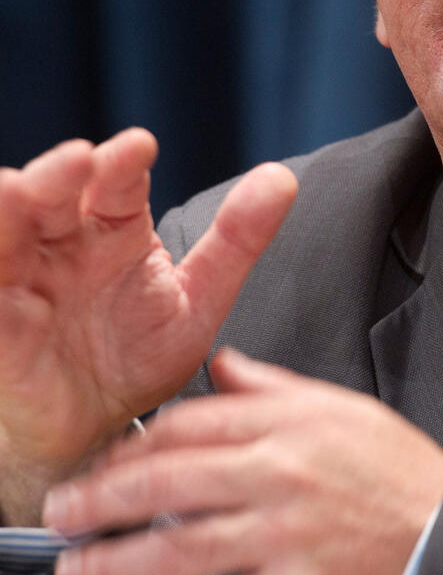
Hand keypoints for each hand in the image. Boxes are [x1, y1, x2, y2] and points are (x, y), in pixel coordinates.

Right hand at [0, 130, 296, 514]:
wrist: (100, 428)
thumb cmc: (142, 354)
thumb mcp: (199, 298)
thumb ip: (238, 239)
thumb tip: (283, 178)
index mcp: (114, 229)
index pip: (117, 184)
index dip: (124, 162)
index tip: (140, 146)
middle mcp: (65, 245)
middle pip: (53, 197)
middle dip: (59, 175)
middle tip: (77, 161)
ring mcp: (24, 283)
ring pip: (6, 235)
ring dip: (8, 209)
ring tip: (13, 190)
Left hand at [44, 350, 442, 574]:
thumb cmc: (399, 474)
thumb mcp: (342, 408)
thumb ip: (274, 386)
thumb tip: (222, 366)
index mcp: (291, 424)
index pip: (192, 423)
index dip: (135, 445)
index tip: (106, 465)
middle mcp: (282, 475)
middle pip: (169, 482)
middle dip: (101, 501)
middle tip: (63, 516)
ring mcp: (284, 537)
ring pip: (178, 547)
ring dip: (115, 564)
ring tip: (80, 571)